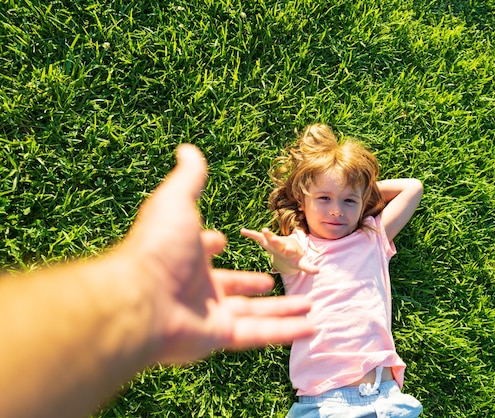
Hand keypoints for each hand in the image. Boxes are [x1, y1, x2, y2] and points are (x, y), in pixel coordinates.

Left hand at [122, 145, 313, 363]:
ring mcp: (208, 317)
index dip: (212, 245)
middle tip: (271, 280)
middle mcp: (196, 290)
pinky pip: (259, 334)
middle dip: (253, 285)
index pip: (203, 252)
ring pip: (254, 315)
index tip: (223, 241)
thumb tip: (187, 148)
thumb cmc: (159, 248)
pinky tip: (311, 328)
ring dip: (283, 311)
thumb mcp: (176, 202)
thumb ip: (188, 178)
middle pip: (233, 289)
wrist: (143, 298)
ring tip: (310, 306)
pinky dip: (286, 332)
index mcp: (185, 258)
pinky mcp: (219, 337)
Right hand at [241, 227, 319, 274]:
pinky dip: (251, 234)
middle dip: (273, 238)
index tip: (289, 249)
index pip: (289, 250)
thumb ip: (309, 267)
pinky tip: (242, 231)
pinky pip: (257, 238)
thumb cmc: (294, 258)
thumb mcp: (301, 263)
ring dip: (265, 235)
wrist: (287, 249)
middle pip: (277, 242)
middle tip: (268, 233)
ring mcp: (273, 242)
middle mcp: (281, 245)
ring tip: (260, 230)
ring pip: (267, 238)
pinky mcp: (265, 241)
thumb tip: (318, 271)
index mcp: (289, 250)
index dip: (289, 249)